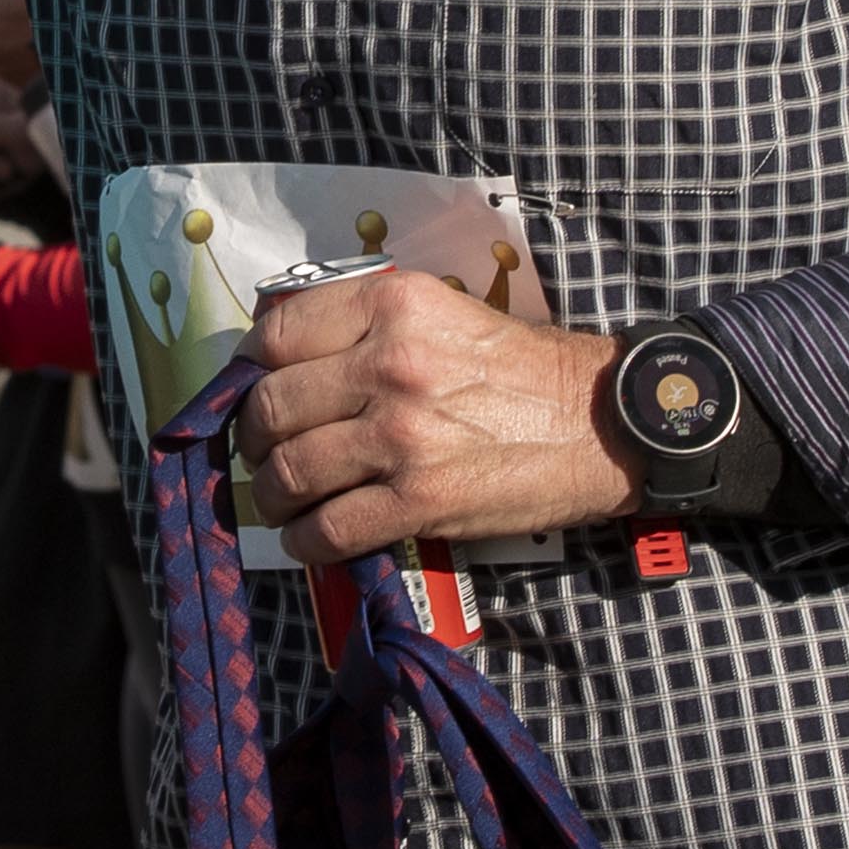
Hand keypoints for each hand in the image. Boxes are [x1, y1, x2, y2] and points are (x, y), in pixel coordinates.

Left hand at [234, 267, 631, 559]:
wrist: (599, 424)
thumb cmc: (521, 369)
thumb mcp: (443, 311)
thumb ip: (368, 325)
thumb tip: (285, 354)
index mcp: (392, 306)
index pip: (276, 336)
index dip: (249, 370)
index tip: (252, 390)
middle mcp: (388, 364)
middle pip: (270, 408)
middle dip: (254, 439)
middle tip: (267, 452)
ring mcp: (401, 435)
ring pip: (289, 472)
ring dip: (274, 495)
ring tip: (286, 500)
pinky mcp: (419, 500)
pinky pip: (327, 530)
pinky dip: (305, 542)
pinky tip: (311, 539)